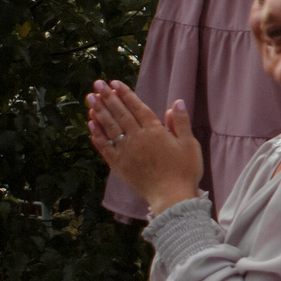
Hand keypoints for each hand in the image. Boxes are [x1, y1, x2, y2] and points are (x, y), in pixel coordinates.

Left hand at [85, 80, 204, 214]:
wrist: (171, 197)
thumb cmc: (185, 171)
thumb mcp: (189, 144)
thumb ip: (180, 122)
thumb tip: (176, 102)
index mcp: (155, 131)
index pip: (137, 108)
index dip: (125, 94)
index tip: (114, 82)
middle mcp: (137, 138)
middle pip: (120, 114)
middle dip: (108, 97)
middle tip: (97, 83)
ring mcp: (126, 152)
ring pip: (109, 127)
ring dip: (99, 112)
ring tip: (90, 98)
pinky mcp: (119, 165)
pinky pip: (105, 147)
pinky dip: (97, 135)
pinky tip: (90, 124)